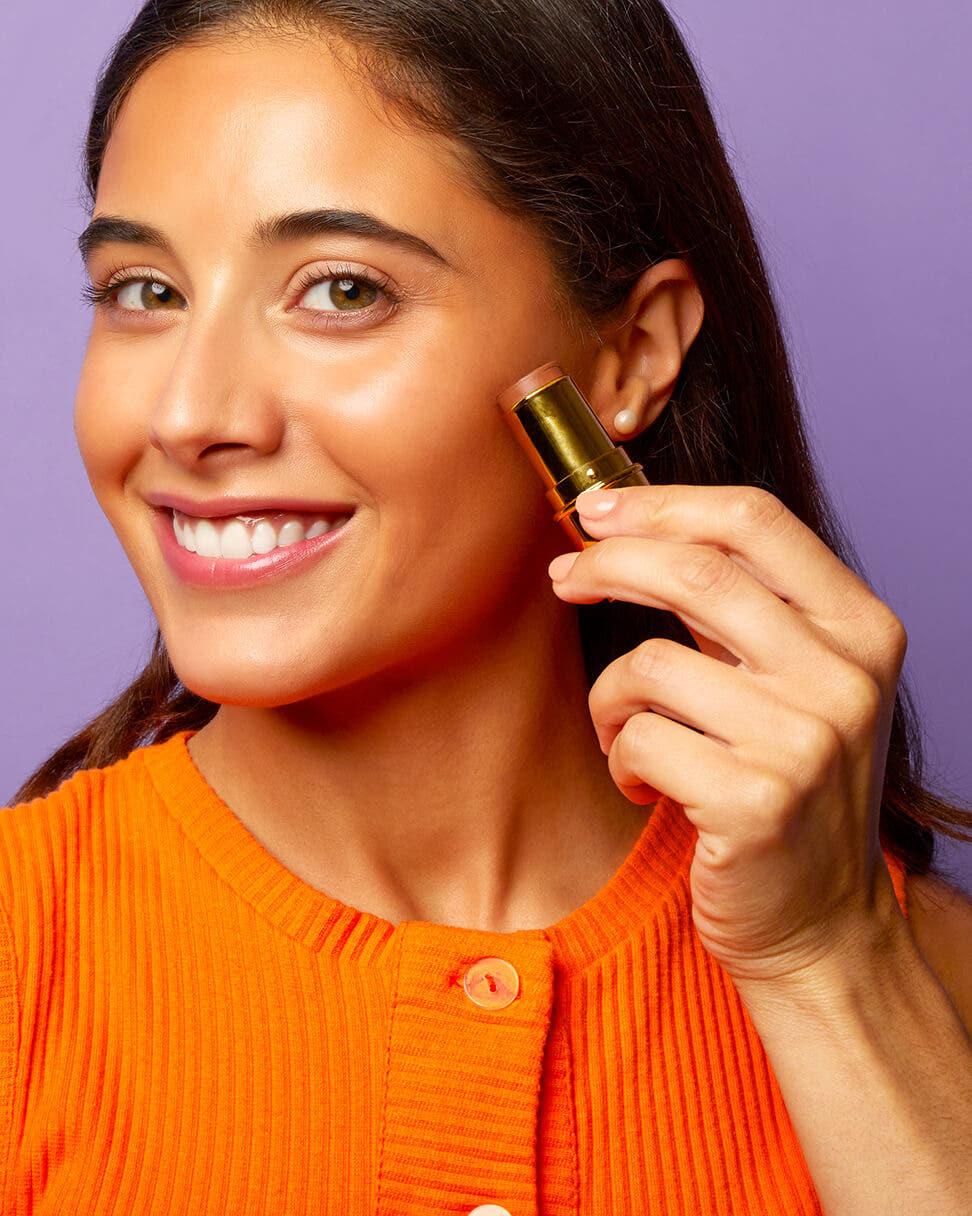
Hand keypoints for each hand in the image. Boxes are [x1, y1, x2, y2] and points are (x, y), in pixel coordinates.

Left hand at [547, 484, 908, 987]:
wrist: (819, 923)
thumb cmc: (785, 785)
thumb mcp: (792, 681)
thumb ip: (737, 606)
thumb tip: (623, 525)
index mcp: (861, 628)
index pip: (756, 519)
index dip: (663, 503)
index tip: (598, 510)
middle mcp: (846, 676)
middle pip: (695, 570)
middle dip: (608, 565)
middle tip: (564, 578)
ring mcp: (806, 741)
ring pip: (649, 664)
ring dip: (611, 697)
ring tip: (628, 733)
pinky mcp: (756, 803)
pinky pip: (638, 739)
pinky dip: (621, 760)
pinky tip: (650, 788)